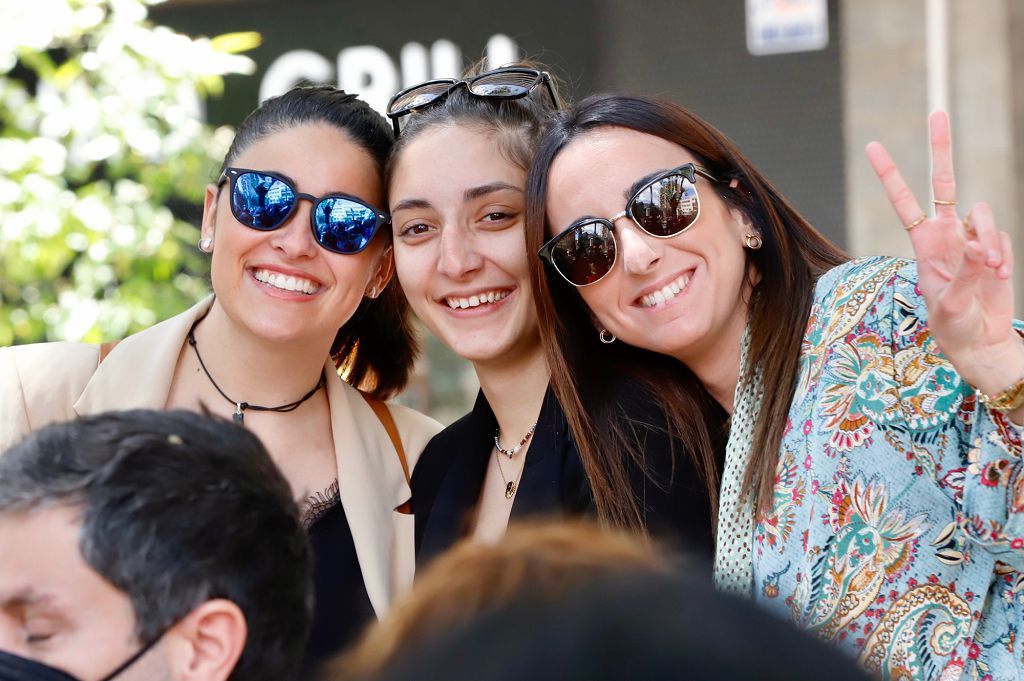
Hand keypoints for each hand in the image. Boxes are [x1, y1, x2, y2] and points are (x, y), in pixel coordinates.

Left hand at [866, 111, 1021, 394]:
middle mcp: (946, 233)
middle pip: (944, 182)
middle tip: (937, 112)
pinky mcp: (996, 247)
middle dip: (940, 148)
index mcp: (923, 243)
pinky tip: (997, 276)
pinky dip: (1000, 255)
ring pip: (982, 214)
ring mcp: (973, 238)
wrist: (981, 340)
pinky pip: (1000, 237)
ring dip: (987, 240)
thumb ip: (962, 276)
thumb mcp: (947, 306)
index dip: (890, 174)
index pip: (904, 201)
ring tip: (989, 272)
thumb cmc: (953, 326)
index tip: (873, 145)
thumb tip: (977, 248)